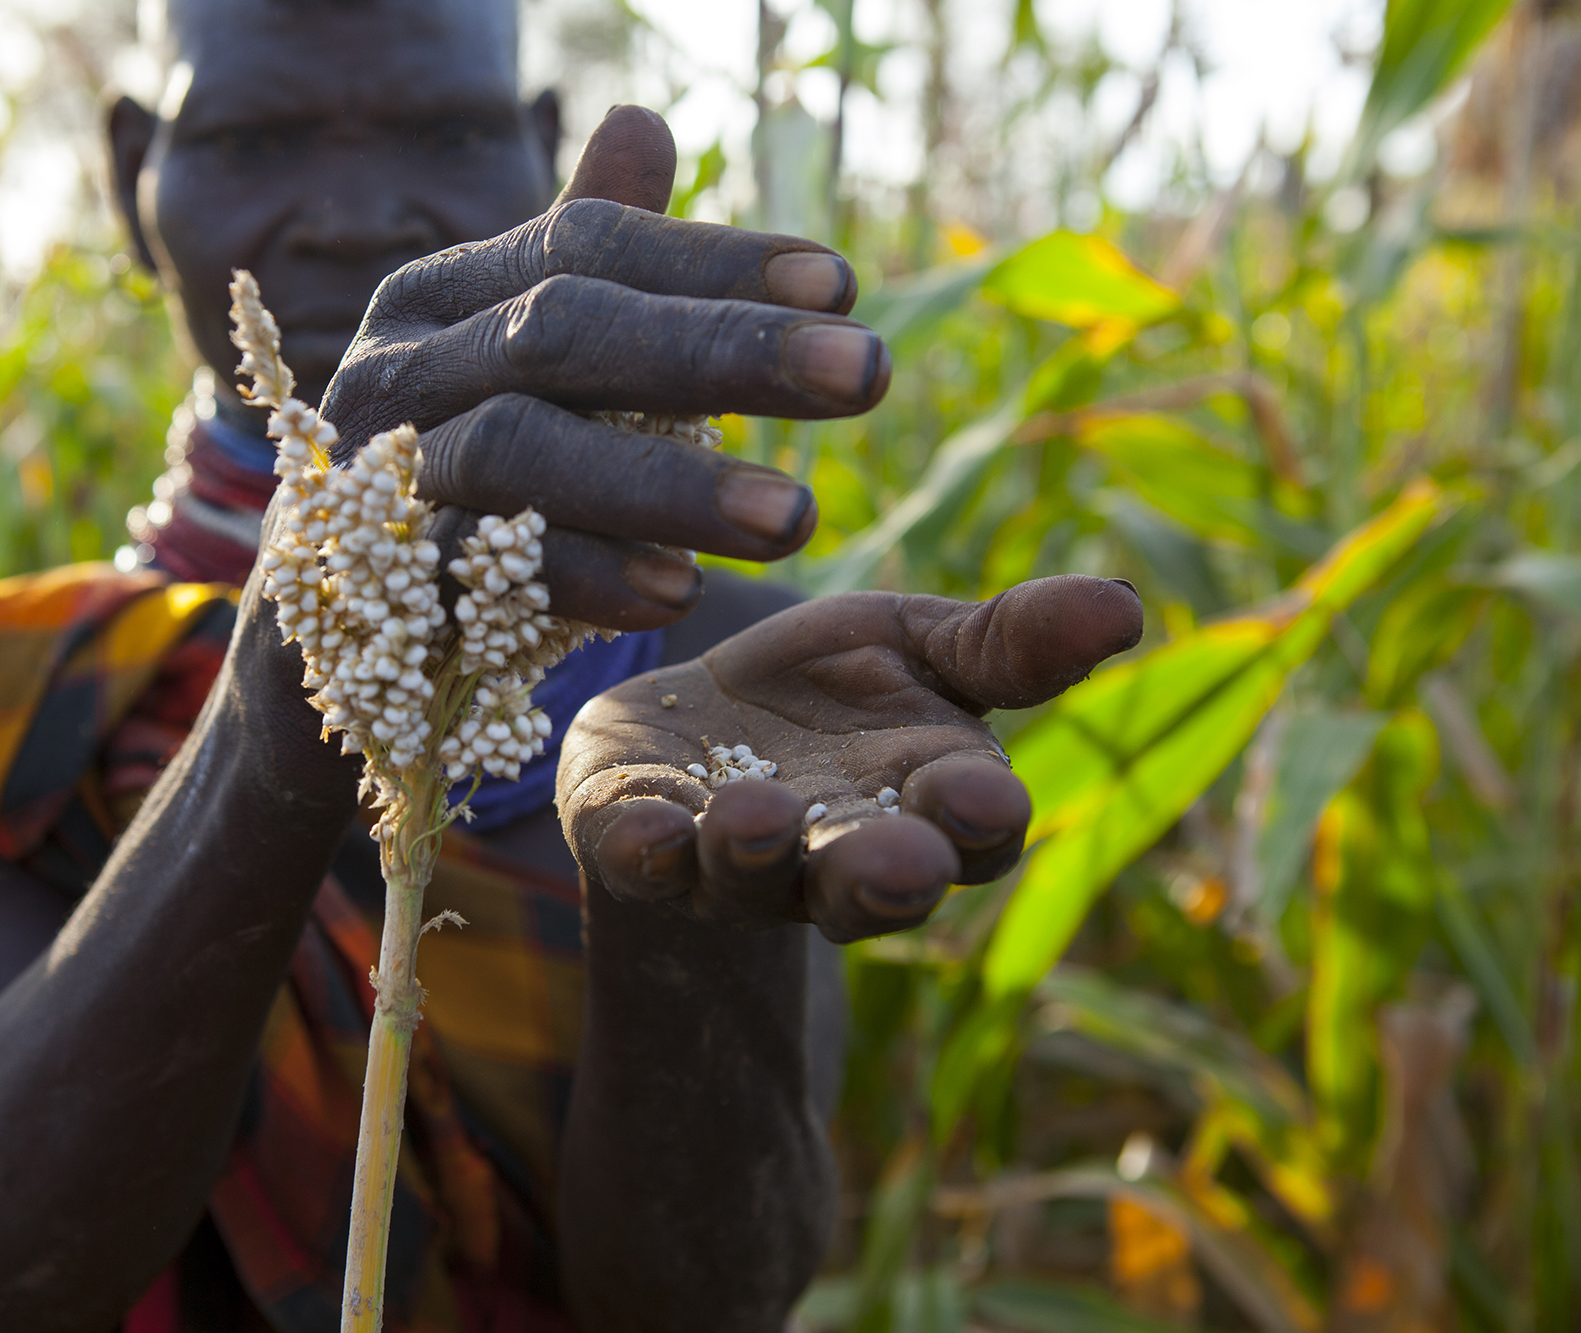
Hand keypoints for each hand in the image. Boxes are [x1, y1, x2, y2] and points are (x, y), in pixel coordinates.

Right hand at [318, 107, 890, 631]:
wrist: (345, 641)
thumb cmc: (471, 488)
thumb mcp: (532, 371)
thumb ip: (588, 266)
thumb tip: (647, 120)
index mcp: (445, 296)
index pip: (585, 245)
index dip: (715, 260)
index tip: (845, 286)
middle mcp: (399, 365)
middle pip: (561, 331)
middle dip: (721, 351)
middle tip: (868, 374)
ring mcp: (375, 474)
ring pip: (520, 450)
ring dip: (666, 482)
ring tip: (798, 516)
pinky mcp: (370, 586)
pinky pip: (477, 573)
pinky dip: (582, 578)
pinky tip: (678, 592)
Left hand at [556, 577, 1143, 942]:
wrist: (693, 713)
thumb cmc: (830, 684)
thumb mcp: (919, 641)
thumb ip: (1008, 642)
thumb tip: (1125, 607)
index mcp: (921, 804)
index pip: (966, 829)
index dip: (975, 820)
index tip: (987, 799)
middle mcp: (831, 857)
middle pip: (866, 887)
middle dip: (882, 877)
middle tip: (902, 867)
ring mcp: (729, 866)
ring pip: (749, 883)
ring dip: (756, 858)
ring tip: (756, 820)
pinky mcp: (635, 844)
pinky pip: (639, 863)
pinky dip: (644, 851)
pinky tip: (646, 831)